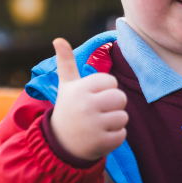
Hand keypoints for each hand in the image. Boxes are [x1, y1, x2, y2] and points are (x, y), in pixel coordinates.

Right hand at [49, 38, 128, 160]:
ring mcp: (93, 126)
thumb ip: (66, 62)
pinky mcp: (100, 144)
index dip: (105, 90)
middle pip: (120, 98)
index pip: (111, 82)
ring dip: (115, 122)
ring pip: (123, 117)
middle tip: (99, 112)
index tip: (92, 97)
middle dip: (113, 105)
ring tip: (98, 124)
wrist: (60, 144)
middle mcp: (86, 106)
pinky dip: (115, 137)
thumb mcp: (66, 86)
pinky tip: (100, 137)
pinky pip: (122, 135)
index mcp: (80, 89)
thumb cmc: (68, 109)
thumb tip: (58, 39)